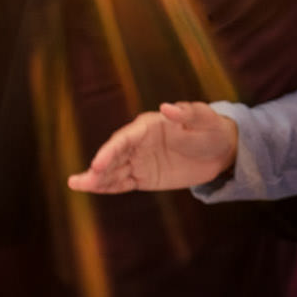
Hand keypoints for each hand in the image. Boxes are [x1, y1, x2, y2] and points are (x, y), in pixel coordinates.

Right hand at [67, 101, 238, 193]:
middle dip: (98, 167)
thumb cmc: (210, 129)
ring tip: (76, 184)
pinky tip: (91, 189)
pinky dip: (107, 187)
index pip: (124, 139)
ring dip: (96, 178)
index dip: (110, 151)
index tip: (98, 164)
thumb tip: (167, 107)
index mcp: (148, 126)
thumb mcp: (204, 119)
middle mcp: (138, 143)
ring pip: (113, 170)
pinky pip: (122, 183)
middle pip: (113, 155)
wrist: (220, 150)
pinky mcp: (143, 177)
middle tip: (83, 180)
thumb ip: (187, 113)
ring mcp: (139, 161)